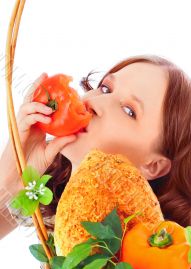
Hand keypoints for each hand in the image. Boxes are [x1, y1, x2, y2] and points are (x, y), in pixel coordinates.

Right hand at [0, 72, 76, 194]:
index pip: (40, 105)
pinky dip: (36, 115)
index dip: (46, 94)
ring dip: (39, 103)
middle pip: (31, 99)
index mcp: (36, 125)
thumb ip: (61, 143)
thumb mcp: (51, 153)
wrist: (19, 177)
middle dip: (37, 86)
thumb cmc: (32, 165)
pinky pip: (26, 118)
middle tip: (46, 75)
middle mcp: (28, 123)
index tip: (58, 84)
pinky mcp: (18, 131)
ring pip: (27, 106)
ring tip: (51, 108)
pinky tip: (46, 118)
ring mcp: (22, 126)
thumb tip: (77, 134)